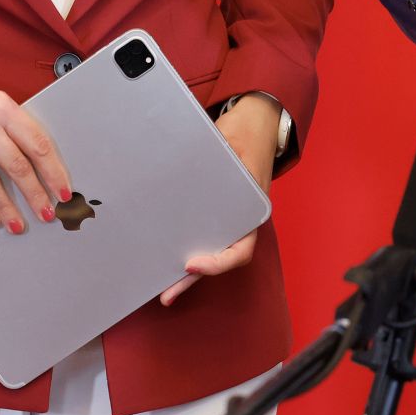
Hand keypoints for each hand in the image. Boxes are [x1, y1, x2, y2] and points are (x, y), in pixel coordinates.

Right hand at [0, 57, 70, 232]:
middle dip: (35, 195)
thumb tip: (37, 157)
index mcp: (3, 107)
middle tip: (47, 213)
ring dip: (6, 208)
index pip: (37, 144)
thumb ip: (12, 124)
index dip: (53, 171)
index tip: (63, 190)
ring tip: (18, 224)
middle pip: (17, 166)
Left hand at [159, 93, 279, 305]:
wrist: (254, 120)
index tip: (192, 263)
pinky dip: (181, 245)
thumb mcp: (233, 140)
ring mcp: (225, 215)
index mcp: (253, 207)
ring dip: (186, 271)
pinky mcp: (209, 209)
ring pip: (207, 249)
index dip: (219, 262)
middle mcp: (241, 217)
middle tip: (168, 294)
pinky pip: (198, 232)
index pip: (242, 248)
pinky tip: (161, 254)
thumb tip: (185, 164)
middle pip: (219, 256)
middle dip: (193, 278)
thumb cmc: (247, 130)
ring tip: (162, 287)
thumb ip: (215, 154)